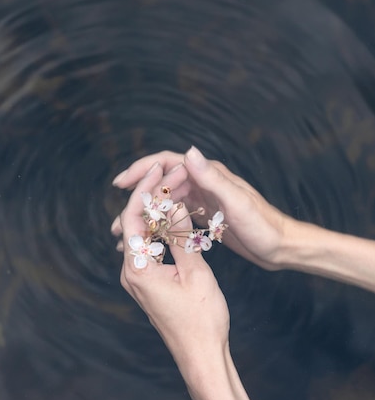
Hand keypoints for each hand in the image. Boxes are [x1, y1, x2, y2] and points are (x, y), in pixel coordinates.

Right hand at [113, 147, 290, 269]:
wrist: (282, 247)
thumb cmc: (264, 226)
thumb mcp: (237, 203)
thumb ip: (212, 178)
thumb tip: (189, 152)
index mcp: (209, 175)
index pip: (167, 164)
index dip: (142, 170)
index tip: (121, 184)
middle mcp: (204, 184)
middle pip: (162, 186)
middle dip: (137, 201)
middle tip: (117, 223)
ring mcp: (204, 201)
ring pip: (166, 204)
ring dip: (145, 218)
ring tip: (126, 237)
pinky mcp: (206, 218)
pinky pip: (176, 219)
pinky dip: (160, 228)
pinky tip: (149, 241)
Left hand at [119, 162, 229, 379]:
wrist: (201, 356)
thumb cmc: (202, 318)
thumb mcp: (195, 271)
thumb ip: (180, 234)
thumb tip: (172, 201)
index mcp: (138, 268)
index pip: (134, 217)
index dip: (146, 190)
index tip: (159, 170)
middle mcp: (131, 273)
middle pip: (134, 224)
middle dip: (151, 198)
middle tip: (169, 175)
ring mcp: (137, 280)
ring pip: (142, 235)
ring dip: (156, 213)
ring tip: (173, 191)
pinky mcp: (147, 284)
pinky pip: (148, 249)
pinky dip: (160, 231)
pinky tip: (174, 220)